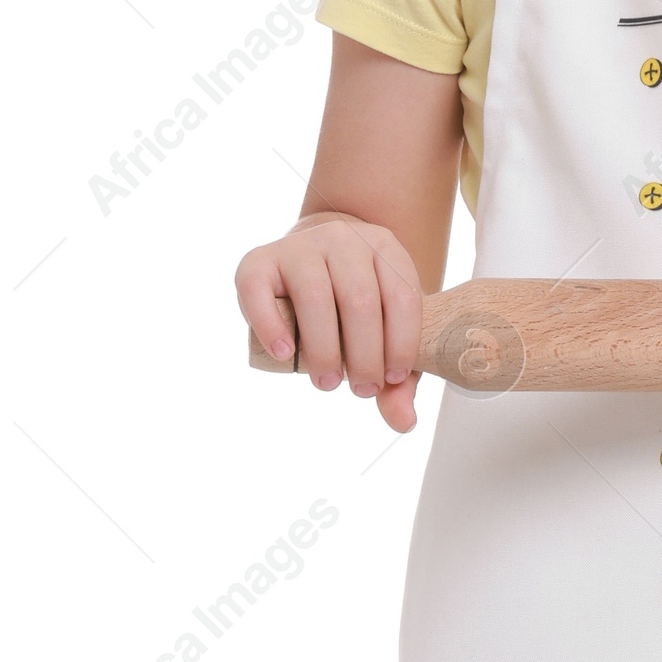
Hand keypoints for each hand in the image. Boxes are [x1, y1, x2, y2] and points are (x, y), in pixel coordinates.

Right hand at [235, 213, 426, 432]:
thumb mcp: (386, 330)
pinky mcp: (258, 260)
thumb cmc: (357, 304)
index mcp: (384, 247)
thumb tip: (404, 422)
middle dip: (364, 355)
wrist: (313, 260)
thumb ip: (399, 377)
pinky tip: (283, 354)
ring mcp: (299, 246)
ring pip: (315, 297)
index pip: (402, 296)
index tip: (393, 378)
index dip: (401, 343)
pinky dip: (270, 326)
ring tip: (326, 382)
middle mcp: (343, 238)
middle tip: (361, 389)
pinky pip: (259, 293)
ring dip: (323, 349)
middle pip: (359, 300)